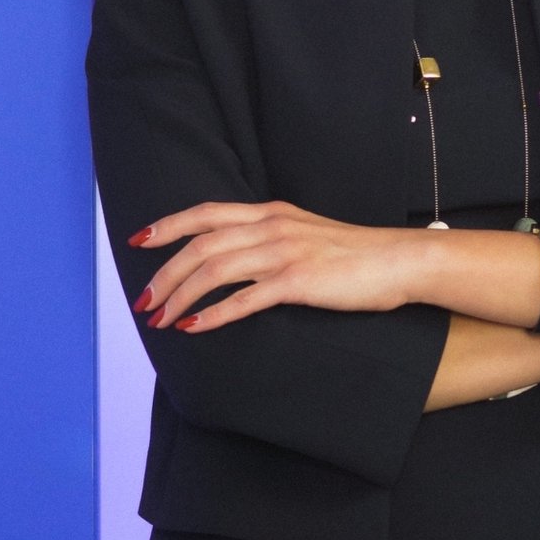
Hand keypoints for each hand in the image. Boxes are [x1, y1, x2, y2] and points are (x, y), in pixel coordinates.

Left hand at [126, 200, 417, 333]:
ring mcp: (283, 253)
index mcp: (269, 212)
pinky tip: (194, 327)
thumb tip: (233, 253)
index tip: (139, 242)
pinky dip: (214, 313)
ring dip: (181, 296)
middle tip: (144, 301)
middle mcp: (270, 227)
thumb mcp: (303, 231)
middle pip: (200, 245)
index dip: (168, 226)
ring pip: (214, 270)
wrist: (400, 261)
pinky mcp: (298, 282)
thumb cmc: (353, 253)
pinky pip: (245, 299)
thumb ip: (268, 236)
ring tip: (161, 319)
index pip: (205, 213)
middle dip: (165, 274)